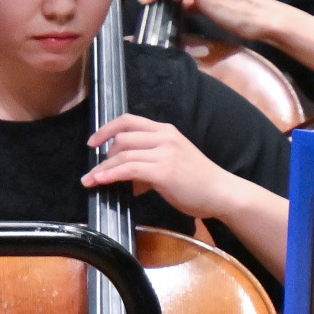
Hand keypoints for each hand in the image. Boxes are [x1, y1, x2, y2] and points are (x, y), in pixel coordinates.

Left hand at [88, 113, 238, 219]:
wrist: (223, 193)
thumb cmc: (198, 181)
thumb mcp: (173, 163)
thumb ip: (149, 164)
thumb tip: (126, 176)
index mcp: (166, 131)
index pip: (128, 120)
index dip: (106, 129)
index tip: (93, 142)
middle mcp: (164, 137)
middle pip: (122, 136)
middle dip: (104, 154)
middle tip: (95, 171)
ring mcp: (164, 153)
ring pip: (122, 154)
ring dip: (102, 169)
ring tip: (90, 180)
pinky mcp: (164, 172)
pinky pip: (129, 169)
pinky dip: (111, 175)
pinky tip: (101, 181)